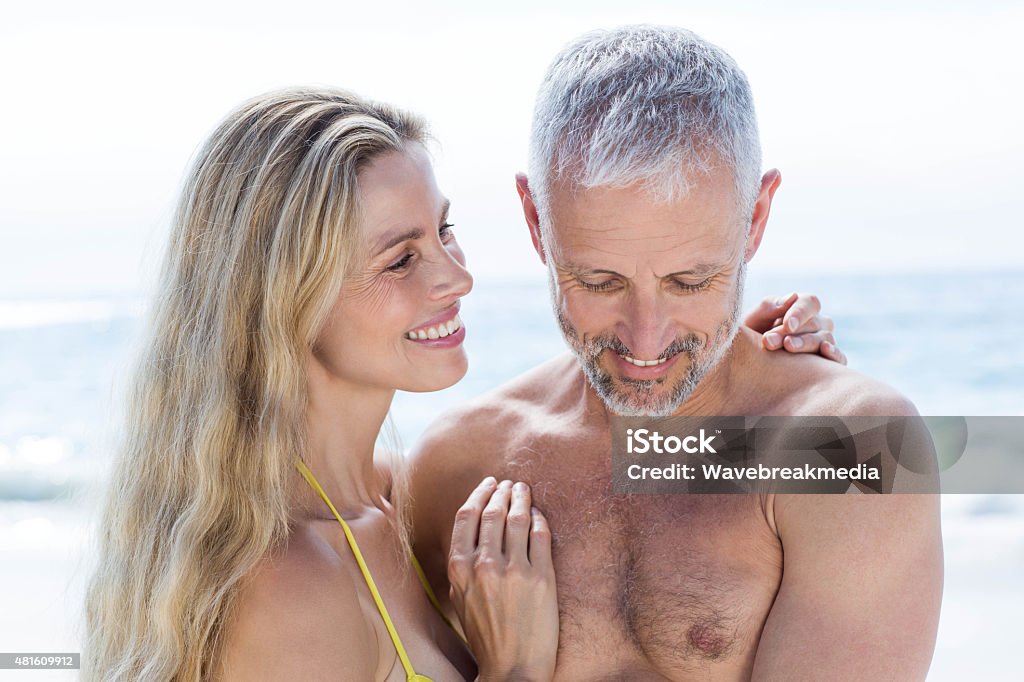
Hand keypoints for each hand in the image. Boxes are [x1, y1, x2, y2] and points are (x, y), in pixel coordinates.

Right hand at [448, 477, 557, 681]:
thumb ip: (462, 567)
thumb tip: (470, 535)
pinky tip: (538, 514)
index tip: (489, 484)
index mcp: (459, 569)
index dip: (479, 494)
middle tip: (509, 484)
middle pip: (493, 512)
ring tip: (524, 490)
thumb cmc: (486, 636)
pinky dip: (539, 518)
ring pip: (517, 518)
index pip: (466, 517)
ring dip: (521, 498)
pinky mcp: (541, 577)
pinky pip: (541, 535)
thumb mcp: (460, 599)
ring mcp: (513, 570)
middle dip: (502, 492)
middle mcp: (484, 565)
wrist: (512, 668)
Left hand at [744, 292, 846, 364]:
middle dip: (790, 333)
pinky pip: (839, 358)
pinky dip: (835, 355)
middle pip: (814, 324)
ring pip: (824, 340)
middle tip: (770, 341)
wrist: (751, 360)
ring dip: (805, 344)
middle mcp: (818, 323)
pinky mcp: (829, 361)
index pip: (809, 302)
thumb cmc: (752, 334)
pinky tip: (825, 351)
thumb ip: (769, 306)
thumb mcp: (754, 318)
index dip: (800, 312)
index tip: (787, 324)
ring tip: (788, 347)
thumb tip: (792, 296)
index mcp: (802, 307)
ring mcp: (825, 341)